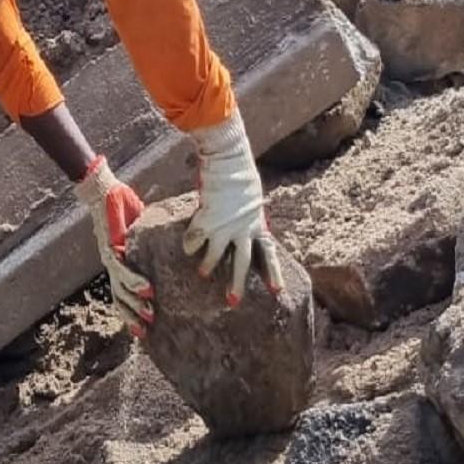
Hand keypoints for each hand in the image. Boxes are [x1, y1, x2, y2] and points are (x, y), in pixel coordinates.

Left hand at [75, 156, 152, 333]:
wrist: (105, 189)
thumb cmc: (124, 208)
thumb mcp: (144, 230)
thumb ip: (156, 242)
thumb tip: (183, 243)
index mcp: (120, 262)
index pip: (123, 292)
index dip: (130, 311)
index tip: (144, 330)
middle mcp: (113, 263)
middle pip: (118, 297)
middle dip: (131, 316)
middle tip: (147, 330)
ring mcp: (110, 256)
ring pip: (118, 288)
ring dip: (134, 302)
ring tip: (150, 313)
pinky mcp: (110, 246)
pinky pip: (120, 269)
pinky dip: (132, 280)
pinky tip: (146, 290)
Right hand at [186, 111, 284, 306]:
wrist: (228, 161)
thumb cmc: (239, 176)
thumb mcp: (250, 201)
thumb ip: (246, 217)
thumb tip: (241, 227)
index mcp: (258, 225)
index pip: (268, 254)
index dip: (272, 274)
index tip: (277, 293)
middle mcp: (243, 230)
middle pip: (242, 262)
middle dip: (237, 283)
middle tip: (233, 302)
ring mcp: (225, 226)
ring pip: (217, 255)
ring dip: (210, 265)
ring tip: (203, 274)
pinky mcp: (206, 220)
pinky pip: (196, 238)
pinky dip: (191, 244)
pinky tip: (186, 249)